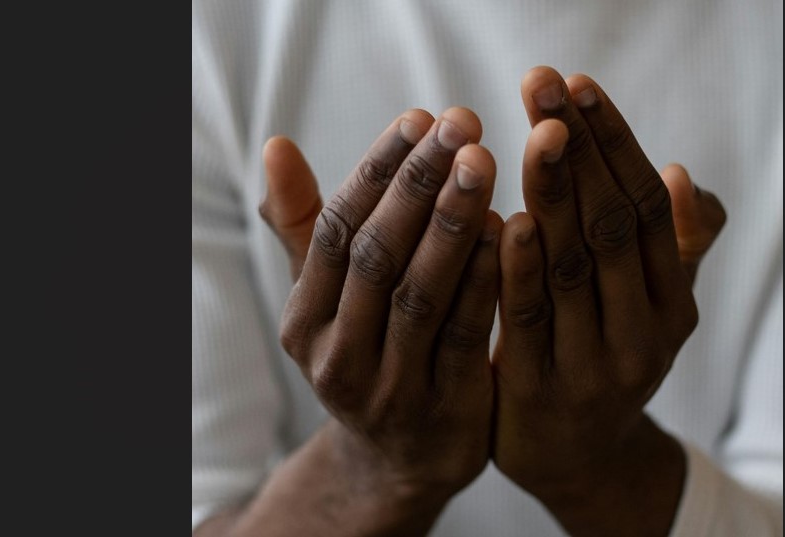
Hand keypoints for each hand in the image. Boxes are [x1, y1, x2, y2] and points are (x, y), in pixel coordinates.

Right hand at [247, 108, 501, 534]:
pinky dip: (484, 281)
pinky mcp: (445, 410)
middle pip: (376, 256)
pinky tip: (510, 230)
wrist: (401, 459)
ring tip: (484, 162)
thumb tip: (274, 147)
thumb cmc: (370, 351)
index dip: (377, 171)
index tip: (419, 117)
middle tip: (461, 123)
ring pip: (419, 294)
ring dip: (452, 223)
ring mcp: (389, 389)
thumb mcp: (330, 300)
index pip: (336, 231)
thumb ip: (306, 227)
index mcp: (304, 321)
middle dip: (419, 184)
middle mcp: (336, 356)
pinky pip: (465, 336)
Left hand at [490, 66, 724, 534]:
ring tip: (536, 131)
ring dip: (555, 193)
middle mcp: (643, 333)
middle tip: (543, 84)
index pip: (646, 208)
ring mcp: (594, 366)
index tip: (579, 86)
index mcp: (673, 303)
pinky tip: (505, 218)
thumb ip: (670, 247)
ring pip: (574, 267)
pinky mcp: (539, 393)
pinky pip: (529, 322)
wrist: (578, 461)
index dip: (614, 143)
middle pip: (612, 226)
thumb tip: (680, 176)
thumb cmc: (606, 357)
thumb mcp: (651, 308)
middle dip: (577, 149)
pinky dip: (519, 269)